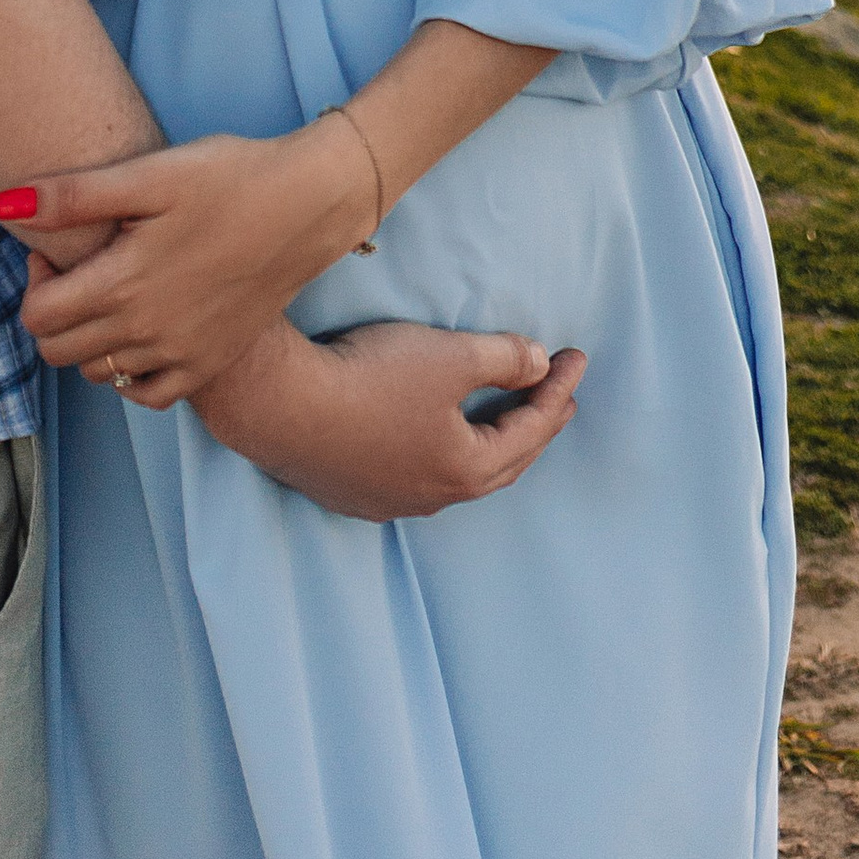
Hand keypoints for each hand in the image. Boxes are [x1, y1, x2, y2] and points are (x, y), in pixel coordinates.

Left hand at [10, 122, 376, 403]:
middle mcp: (146, 332)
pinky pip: (147, 395)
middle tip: (80, 265)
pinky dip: (129, 373)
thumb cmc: (229, 176)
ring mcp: (180, 355)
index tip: (57, 246)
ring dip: (88, 338)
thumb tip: (3, 205)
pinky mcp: (209, 364)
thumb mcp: (149, 174)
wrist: (310, 204)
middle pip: (58, 350)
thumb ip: (72, 196)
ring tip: (112, 290)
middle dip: (52, 309)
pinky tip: (139, 333)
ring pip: (98, 374)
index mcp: (122, 285)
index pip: (38, 315)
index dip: (34, 278)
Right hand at [193, 318, 587, 519]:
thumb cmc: (370, 379)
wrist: (280, 405)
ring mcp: (389, 501)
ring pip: (456, 475)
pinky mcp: (351, 494)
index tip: (578, 357)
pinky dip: (439, 453)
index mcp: (466, 469)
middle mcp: (432, 497)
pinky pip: (413, 477)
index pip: (530, 429)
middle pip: (500, 462)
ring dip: (486, 443)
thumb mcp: (449, 356)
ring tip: (502, 416)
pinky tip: (431, 439)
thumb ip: (503, 359)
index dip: (558, 390)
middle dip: (533, 424)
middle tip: (556, 394)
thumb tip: (539, 364)